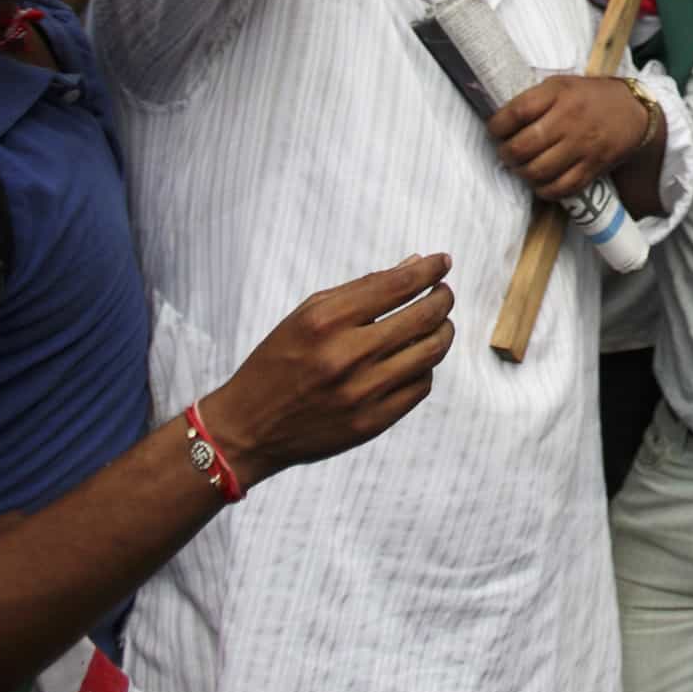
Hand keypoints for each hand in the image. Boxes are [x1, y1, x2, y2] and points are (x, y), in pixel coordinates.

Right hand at [196, 253, 454, 486]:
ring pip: (430, 352)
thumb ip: (361, 290)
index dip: (429, 271)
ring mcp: (361, 393)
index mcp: (325, 322)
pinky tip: (416, 358)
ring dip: (444, 331)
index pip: (398, 285)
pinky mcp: (371, 423)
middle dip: (442, 298)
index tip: (443, 262)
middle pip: (423, 317)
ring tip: (440, 323)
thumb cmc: (278, 362)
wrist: (248, 428)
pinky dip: (425, 367)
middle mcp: (346, 356)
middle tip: (444, 293)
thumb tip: (414, 265)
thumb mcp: (306, 315)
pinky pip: (420, 387)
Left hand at [487, 74, 651, 201]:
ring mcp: (582, 145)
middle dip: (506, 154)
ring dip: (522, 173)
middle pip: (523, 146)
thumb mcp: (562, 85)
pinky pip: (561, 187)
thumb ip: (534, 99)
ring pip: (539, 171)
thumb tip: (500, 122)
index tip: (494, 130)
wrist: (634, 111)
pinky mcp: (593, 167)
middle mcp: (570, 119)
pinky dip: (544, 190)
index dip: (497, 126)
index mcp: (559, 93)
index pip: (517, 112)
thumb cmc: (590, 96)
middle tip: (507, 152)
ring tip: (522, 167)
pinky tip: (541, 182)